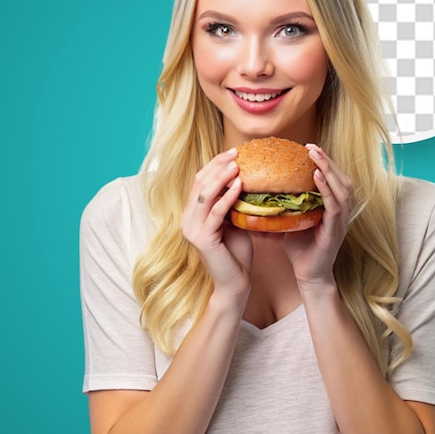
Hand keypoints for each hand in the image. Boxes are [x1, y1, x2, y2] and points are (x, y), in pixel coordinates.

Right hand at [180, 148, 252, 300]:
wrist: (235, 283)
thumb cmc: (237, 253)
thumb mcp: (234, 221)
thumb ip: (233, 202)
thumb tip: (247, 177)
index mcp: (192, 213)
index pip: (200, 181)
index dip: (215, 164)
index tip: (233, 151)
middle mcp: (187, 219)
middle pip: (200, 183)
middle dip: (218, 165)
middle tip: (237, 152)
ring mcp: (192, 229)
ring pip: (205, 195)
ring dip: (222, 177)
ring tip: (237, 164)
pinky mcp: (202, 239)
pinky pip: (216, 212)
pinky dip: (228, 197)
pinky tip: (239, 185)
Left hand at [283, 144, 352, 288]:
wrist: (309, 276)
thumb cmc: (300, 249)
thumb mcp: (291, 221)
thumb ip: (283, 206)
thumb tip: (257, 192)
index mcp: (332, 207)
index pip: (332, 178)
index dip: (324, 162)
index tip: (309, 147)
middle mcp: (340, 211)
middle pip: (340, 178)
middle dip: (327, 160)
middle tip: (312, 146)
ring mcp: (340, 220)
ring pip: (341, 188)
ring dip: (329, 170)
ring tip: (315, 156)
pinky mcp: (335, 230)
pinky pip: (335, 206)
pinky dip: (327, 190)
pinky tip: (317, 178)